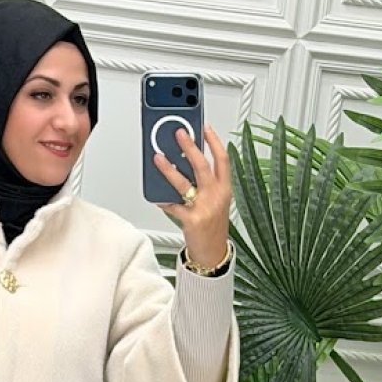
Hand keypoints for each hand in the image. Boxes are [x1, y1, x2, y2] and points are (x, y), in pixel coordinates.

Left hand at [152, 123, 231, 269]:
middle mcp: (216, 196)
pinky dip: (163, 200)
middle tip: (179, 134)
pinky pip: (173, 206)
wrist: (213, 254)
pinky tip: (156, 194)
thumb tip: (187, 164)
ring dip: (169, 169)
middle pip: (202, 165)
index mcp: (225, 189)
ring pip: (184, 183)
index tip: (205, 127)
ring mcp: (204, 208)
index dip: (214, 141)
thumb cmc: (213, 227)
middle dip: (190, 146)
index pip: (223, 159)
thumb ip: (207, 184)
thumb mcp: (218, 202)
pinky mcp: (192, 220)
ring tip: (158, 158)